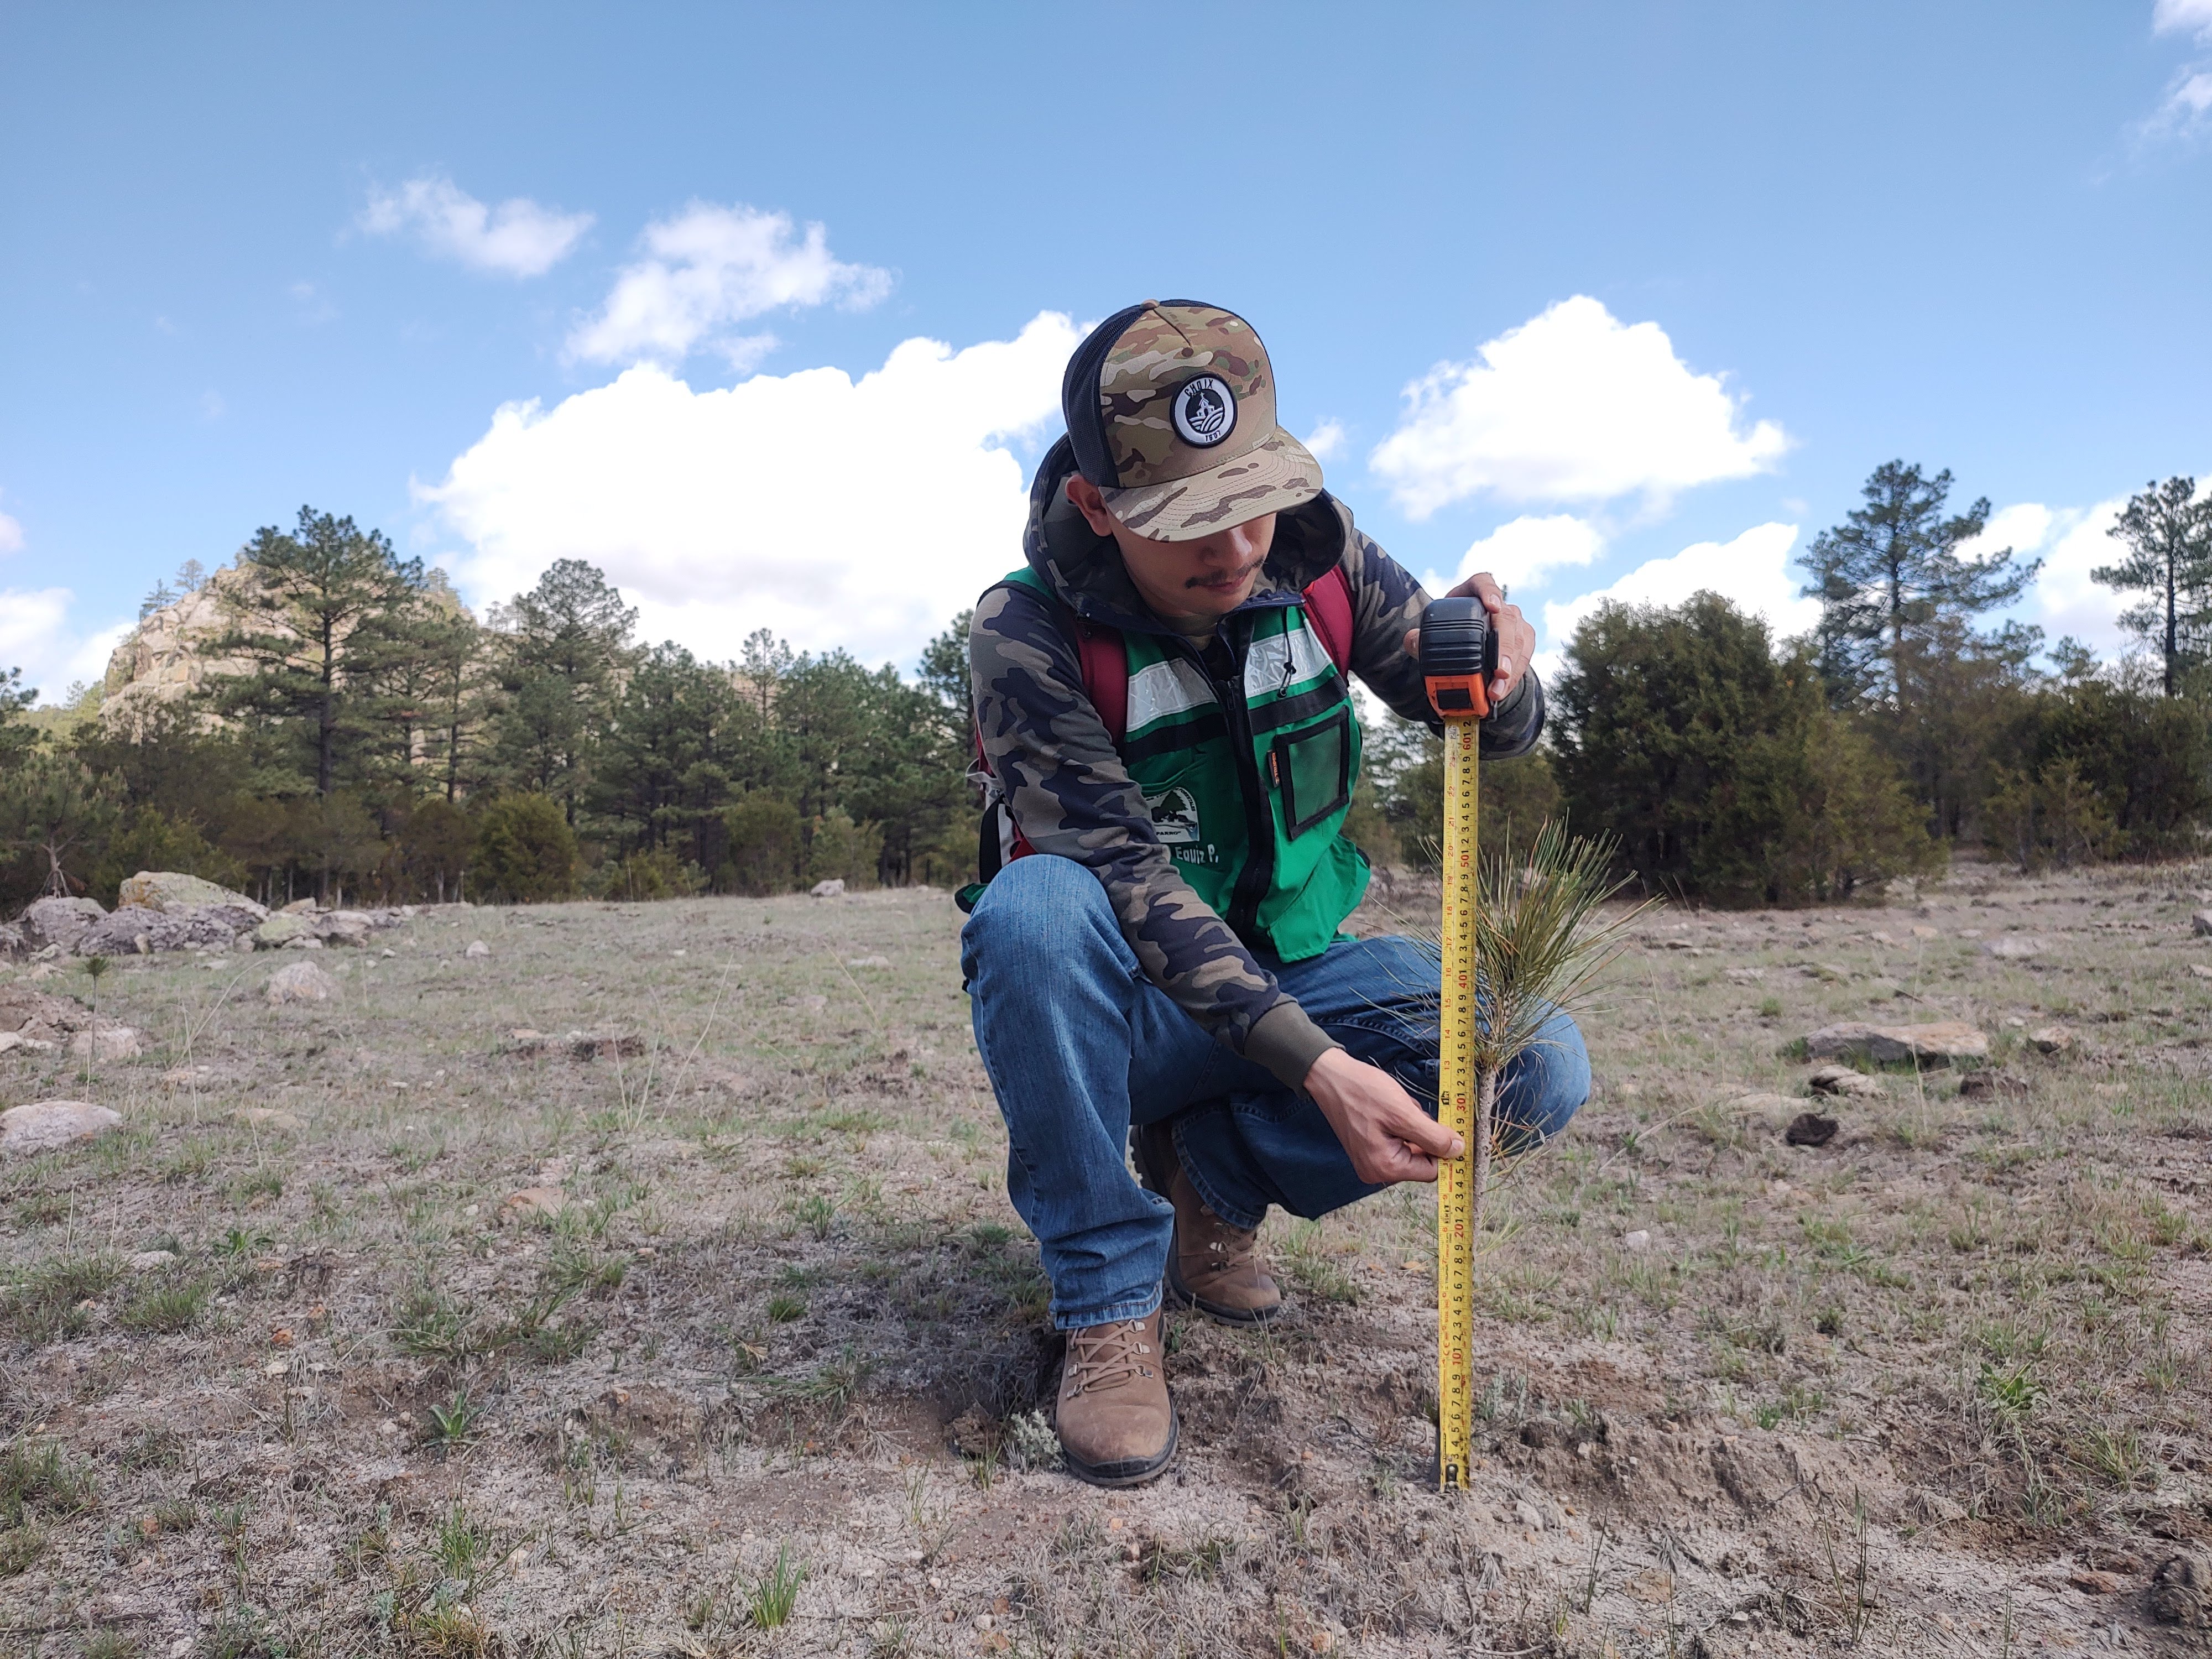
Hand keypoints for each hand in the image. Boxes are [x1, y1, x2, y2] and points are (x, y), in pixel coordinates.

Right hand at [1303, 1047, 1463, 1184]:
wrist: (1331, 1076)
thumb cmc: (1363, 1092)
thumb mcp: (1404, 1113)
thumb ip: (1434, 1137)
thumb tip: (1459, 1151)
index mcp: (1385, 1168)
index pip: (1432, 1170)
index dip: (1441, 1147)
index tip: (1443, 1124)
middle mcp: (1377, 1171)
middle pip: (1421, 1159)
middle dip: (1423, 1132)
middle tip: (1408, 1110)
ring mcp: (1371, 1160)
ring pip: (1412, 1147)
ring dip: (1412, 1125)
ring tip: (1395, 1106)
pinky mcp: (1369, 1148)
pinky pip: (1399, 1140)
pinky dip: (1401, 1123)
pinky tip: (1390, 1107)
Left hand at [1401, 570, 1533, 704]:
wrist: (1469, 643)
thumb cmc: (1451, 632)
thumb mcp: (1434, 632)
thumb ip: (1421, 637)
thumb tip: (1412, 640)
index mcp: (1473, 593)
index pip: (1484, 583)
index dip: (1490, 593)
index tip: (1493, 607)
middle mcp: (1499, 605)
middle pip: (1507, 619)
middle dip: (1504, 647)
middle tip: (1499, 670)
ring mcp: (1514, 622)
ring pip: (1519, 641)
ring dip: (1510, 669)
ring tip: (1496, 690)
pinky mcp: (1523, 640)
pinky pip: (1525, 657)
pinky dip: (1514, 676)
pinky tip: (1502, 690)